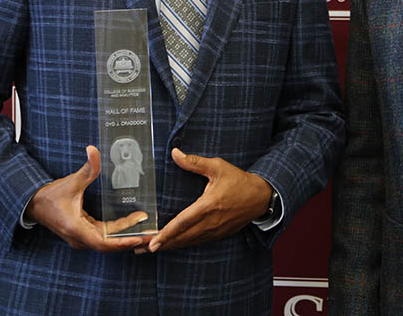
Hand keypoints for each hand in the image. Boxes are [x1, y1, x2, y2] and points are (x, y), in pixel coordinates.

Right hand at [26, 145, 153, 251]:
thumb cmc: (51, 196)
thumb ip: (87, 168)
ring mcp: (81, 238)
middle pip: (109, 243)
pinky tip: (132, 226)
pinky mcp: (83, 234)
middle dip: (130, 239)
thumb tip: (93, 150)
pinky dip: (117, 233)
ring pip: (107, 241)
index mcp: (76, 228)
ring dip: (125, 236)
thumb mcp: (71, 182)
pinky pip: (103, 236)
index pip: (103, 243)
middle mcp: (79, 238)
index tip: (137, 239)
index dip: (121, 242)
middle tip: (150, 234)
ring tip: (146, 230)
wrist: (33, 204)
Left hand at [148, 148, 272, 251]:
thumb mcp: (218, 167)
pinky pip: (197, 242)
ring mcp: (215, 230)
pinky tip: (173, 245)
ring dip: (170, 246)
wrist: (260, 197)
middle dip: (162, 243)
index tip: (152, 242)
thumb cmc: (239, 181)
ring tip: (152, 249)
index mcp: (209, 205)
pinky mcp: (219, 234)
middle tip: (142, 248)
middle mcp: (211, 221)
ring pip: (189, 242)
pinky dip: (183, 244)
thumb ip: (195, 162)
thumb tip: (175, 153)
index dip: (167, 233)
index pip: (183, 222)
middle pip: (182, 237)